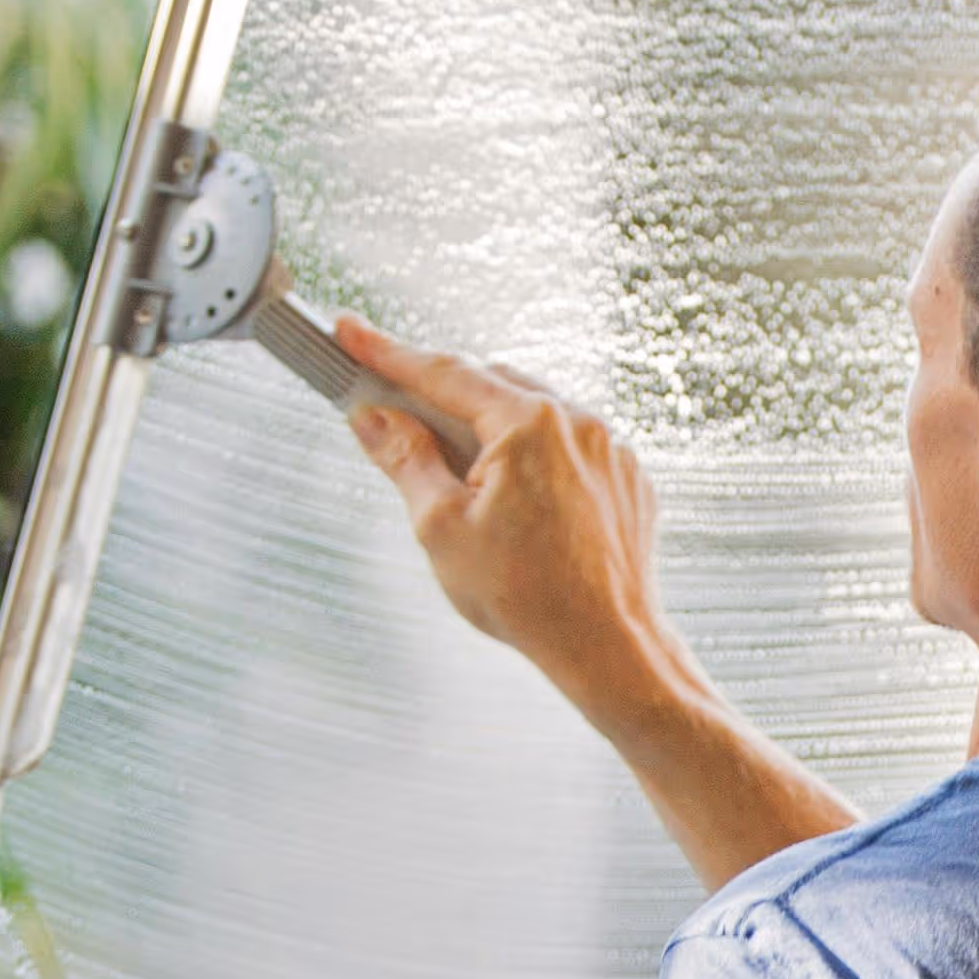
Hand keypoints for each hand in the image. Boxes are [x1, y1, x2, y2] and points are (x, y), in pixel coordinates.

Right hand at [339, 316, 671, 715]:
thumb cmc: (525, 596)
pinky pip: (570, 445)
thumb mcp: (441, 527)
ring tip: (461, 473)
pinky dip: (535, 454)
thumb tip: (372, 417)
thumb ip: (405, 459)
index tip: (350, 332)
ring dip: (491, 425)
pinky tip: (516, 497)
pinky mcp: (628, 477)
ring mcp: (610, 448)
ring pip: (535, 411)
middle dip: (441, 394)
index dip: (387, 353)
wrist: (607, 645)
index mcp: (529, 423)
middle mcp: (578, 421)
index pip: (443, 372)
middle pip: (491, 384)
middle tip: (395, 409)